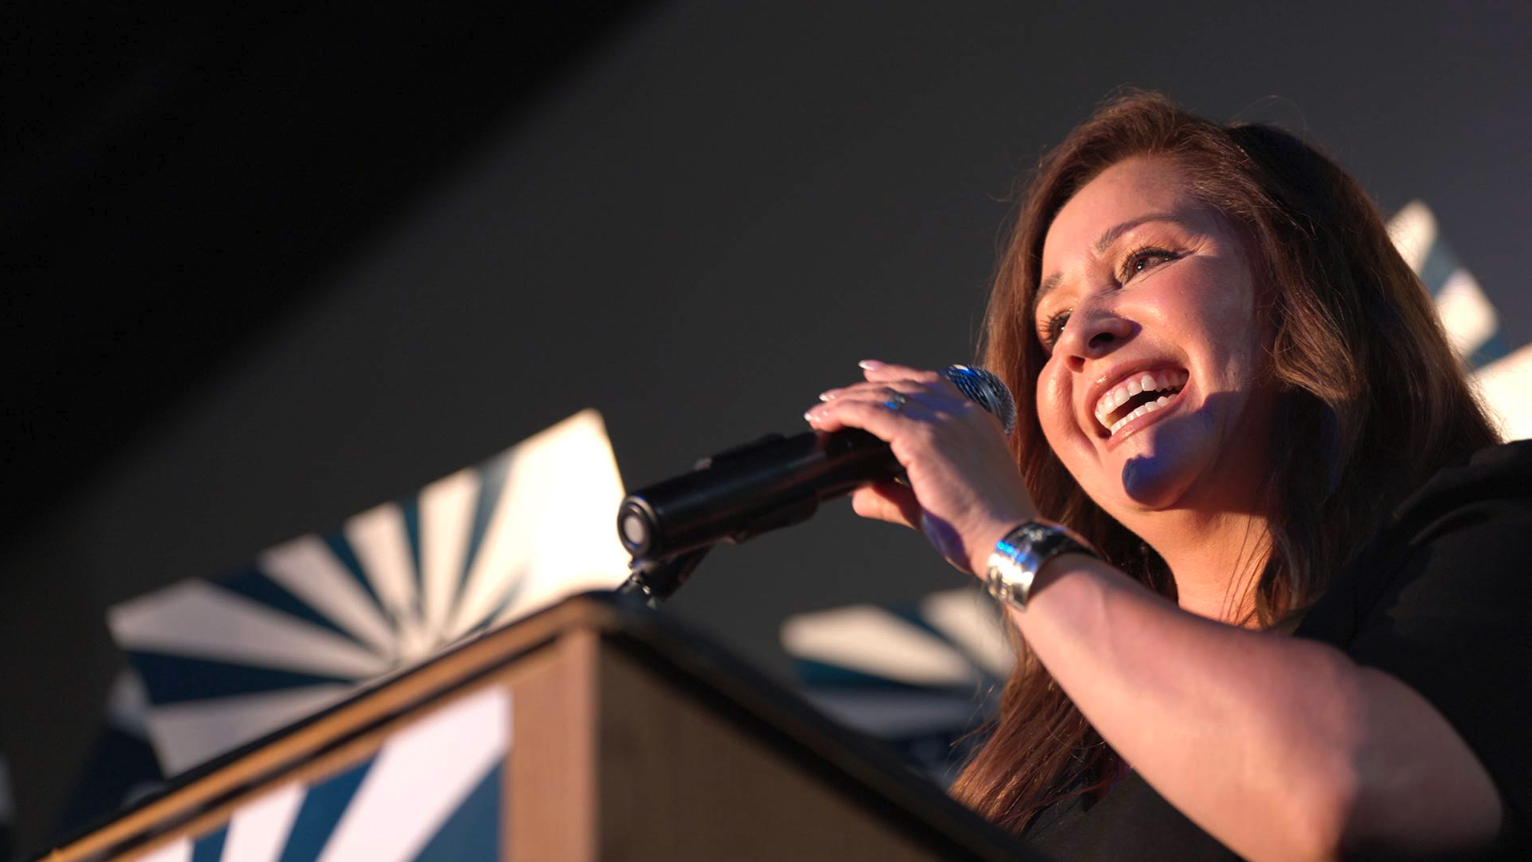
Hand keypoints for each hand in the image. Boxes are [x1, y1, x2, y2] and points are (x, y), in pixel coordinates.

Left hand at [804, 360, 1037, 574]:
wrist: (1009, 540)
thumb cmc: (984, 531)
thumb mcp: (935, 505)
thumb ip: (895, 496)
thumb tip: (861, 497)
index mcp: (976, 421)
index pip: (930, 384)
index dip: (895, 376)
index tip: (868, 374)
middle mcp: (962, 414)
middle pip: (903, 386)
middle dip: (863, 389)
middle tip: (832, 399)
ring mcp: (944, 422)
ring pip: (885, 396)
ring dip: (849, 400)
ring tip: (822, 411)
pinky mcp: (924, 439)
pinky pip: (874, 414)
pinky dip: (846, 413)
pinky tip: (826, 420)